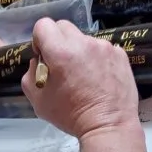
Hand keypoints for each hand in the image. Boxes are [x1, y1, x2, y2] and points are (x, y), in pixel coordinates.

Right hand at [21, 18, 138, 138]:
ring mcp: (104, 47)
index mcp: (60, 52)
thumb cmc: (70, 116)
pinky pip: (102, 48)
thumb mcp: (38, 100)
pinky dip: (97, 58)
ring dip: (79, 51)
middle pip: (64, 26)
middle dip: (58, 41)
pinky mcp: (120, 53)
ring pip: (84, 38)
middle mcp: (83, 43)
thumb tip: (39, 61)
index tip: (45, 56)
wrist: (108, 126)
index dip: (40, 40)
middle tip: (62, 64)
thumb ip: (30, 74)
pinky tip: (99, 78)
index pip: (43, 25)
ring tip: (84, 75)